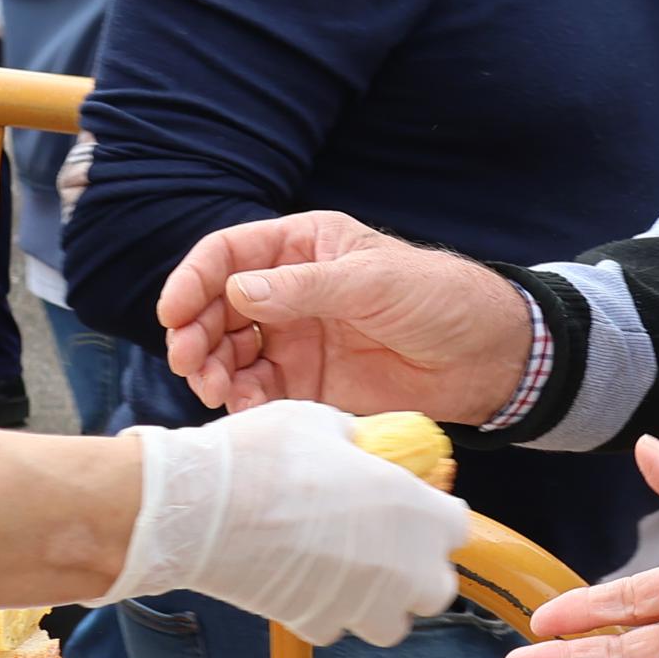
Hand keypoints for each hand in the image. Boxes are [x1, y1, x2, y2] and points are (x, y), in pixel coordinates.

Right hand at [103, 400, 467, 643]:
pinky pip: (337, 625)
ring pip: (391, 622)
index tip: (413, 507)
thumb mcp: (325, 423)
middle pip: (438, 588)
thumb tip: (365, 448)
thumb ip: (361, 443)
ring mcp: (362, 602)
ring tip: (345, 571)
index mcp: (415, 509)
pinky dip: (328, 610)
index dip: (436, 516)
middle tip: (384, 545)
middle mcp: (401, 565)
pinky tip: (302, 580)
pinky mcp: (318, 625)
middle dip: (418, 571)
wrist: (201, 507)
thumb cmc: (266, 454)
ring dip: (378, 602)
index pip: (457, 527)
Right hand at [159, 209, 531, 416]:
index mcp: (302, 248)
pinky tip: (245, 409)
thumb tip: (238, 290)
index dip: (194, 280)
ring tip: (214, 389)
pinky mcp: (307, 384)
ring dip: (212, 369)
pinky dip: (244, 400)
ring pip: (231, 352)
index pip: (229, 254)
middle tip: (189, 361)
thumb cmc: (437, 298)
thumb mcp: (374, 281)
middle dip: (195, 332)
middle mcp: (288, 292)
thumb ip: (306, 288)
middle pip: (218, 307)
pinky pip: (259, 390)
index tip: (173, 313)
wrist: (485, 357)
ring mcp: (295, 339)